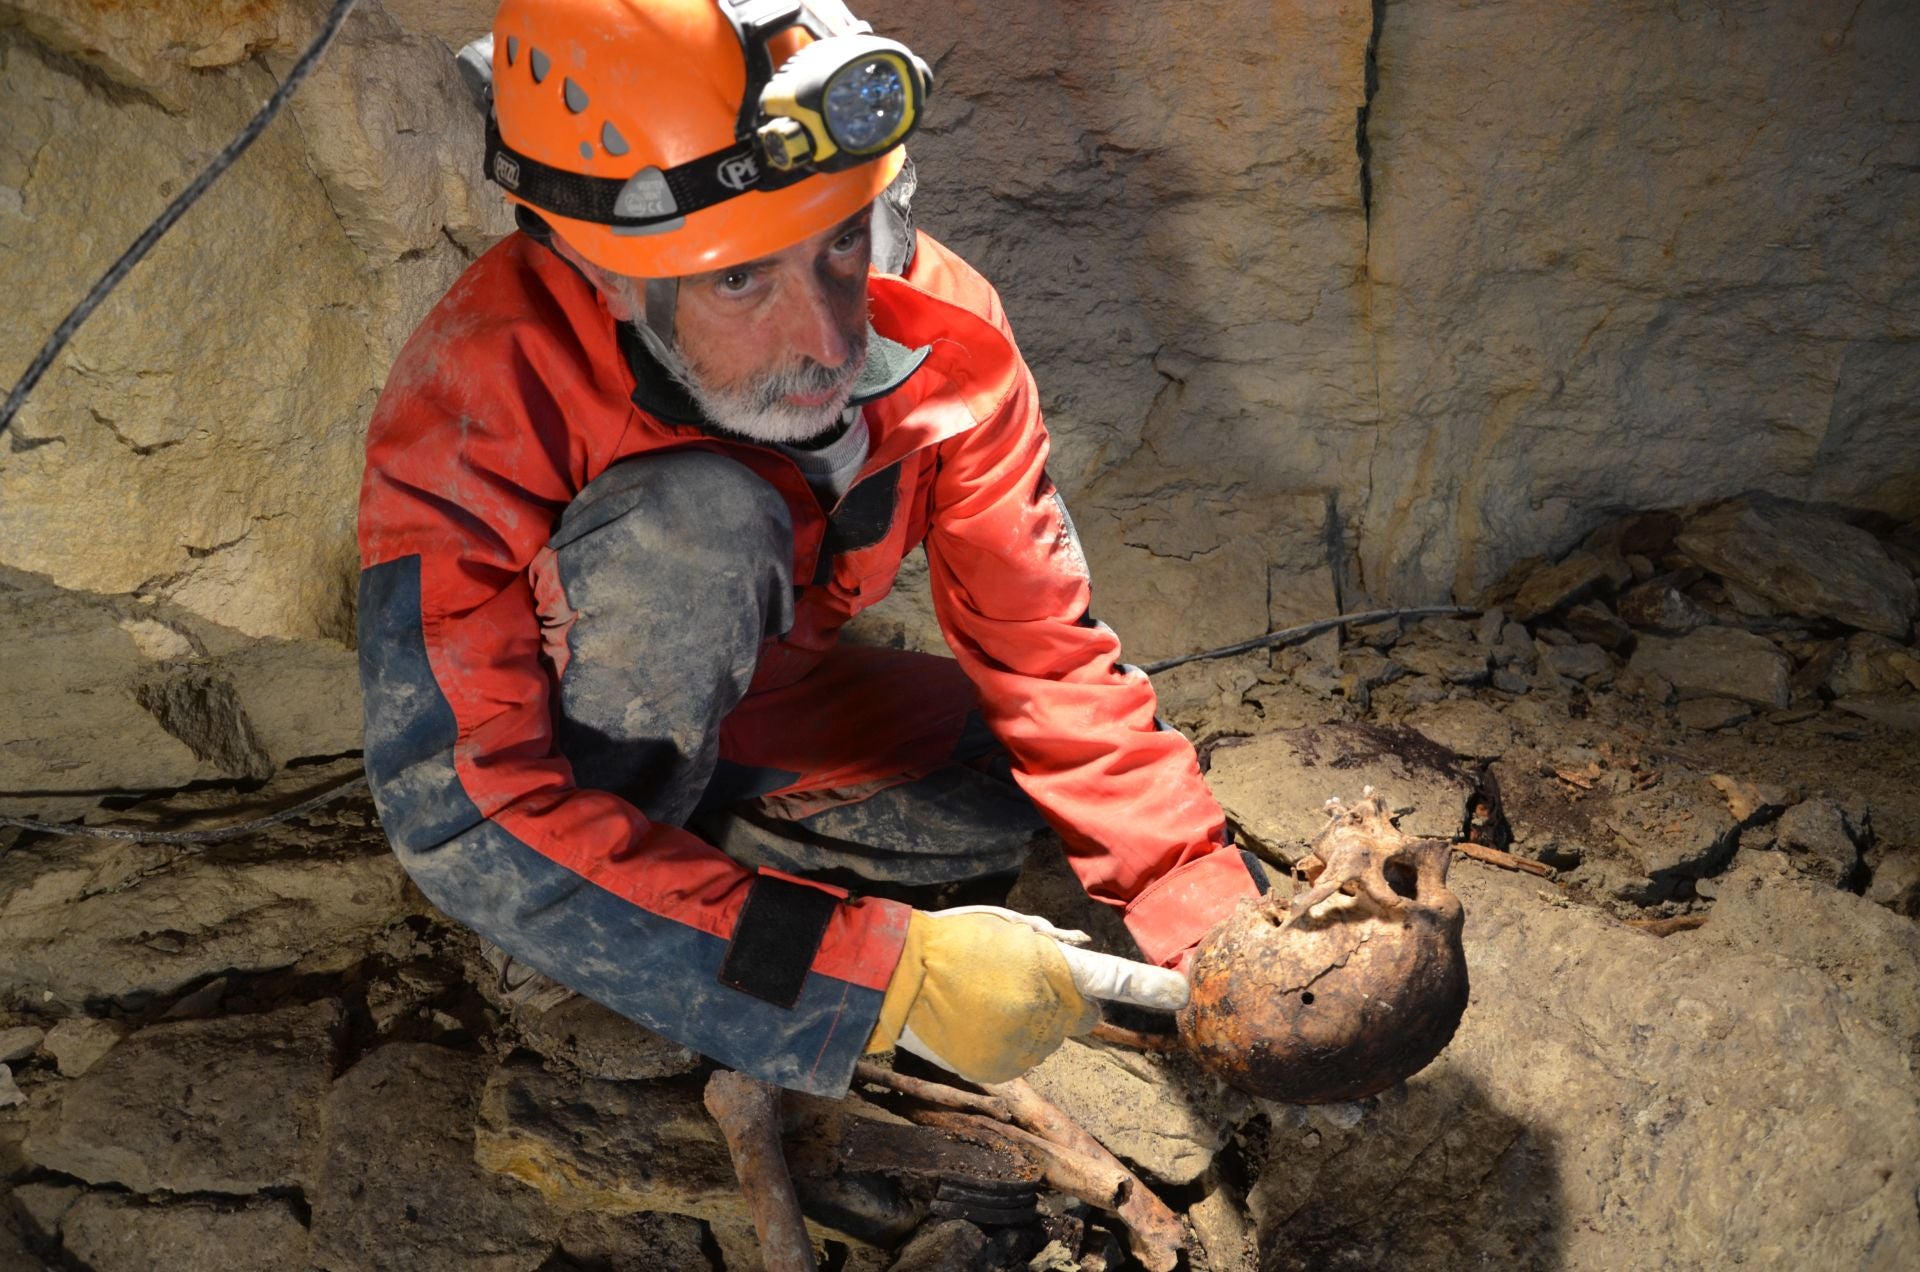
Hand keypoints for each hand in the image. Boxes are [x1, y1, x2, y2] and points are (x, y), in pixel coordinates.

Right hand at [864, 906, 1188, 1082]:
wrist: (898, 979)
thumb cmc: (952, 941)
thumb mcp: (1006, 923)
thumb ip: (1051, 941)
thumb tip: (1083, 951)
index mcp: (1048, 967)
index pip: (1111, 978)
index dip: (1148, 988)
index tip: (1181, 992)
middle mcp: (1044, 1010)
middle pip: (1085, 1016)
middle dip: (1069, 1002)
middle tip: (1025, 983)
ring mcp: (1023, 1044)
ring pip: (1052, 1038)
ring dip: (1035, 1023)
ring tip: (988, 1000)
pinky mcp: (1002, 1069)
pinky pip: (1024, 1057)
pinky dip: (1009, 1043)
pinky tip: (977, 1022)